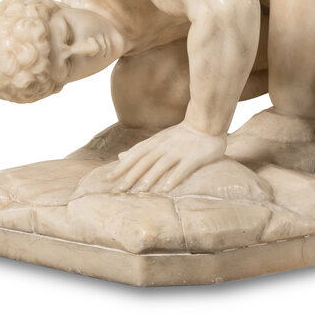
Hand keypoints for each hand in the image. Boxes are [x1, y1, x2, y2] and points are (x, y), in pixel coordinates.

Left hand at [101, 123, 225, 194]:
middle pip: (145, 161)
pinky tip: (166, 189)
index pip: (135, 155)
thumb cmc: (181, 135)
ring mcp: (179, 151)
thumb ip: (140, 149)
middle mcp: (164, 146)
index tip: (108, 179)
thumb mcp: (157, 139)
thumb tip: (120, 156)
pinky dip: (173, 178)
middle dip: (131, 175)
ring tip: (139, 191)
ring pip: (161, 165)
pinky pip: (182, 169)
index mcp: (155, 142)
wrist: (206, 123)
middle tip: (120, 190)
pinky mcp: (193, 157)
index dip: (122, 166)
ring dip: (150, 177)